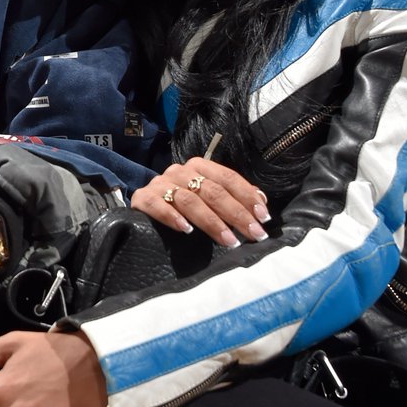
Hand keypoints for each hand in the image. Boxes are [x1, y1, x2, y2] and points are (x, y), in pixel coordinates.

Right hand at [131, 156, 269, 245]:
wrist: (143, 206)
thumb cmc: (181, 202)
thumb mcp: (206, 196)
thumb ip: (230, 196)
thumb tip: (261, 202)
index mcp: (198, 166)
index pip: (227, 178)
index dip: (247, 196)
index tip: (263, 216)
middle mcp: (180, 171)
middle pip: (212, 191)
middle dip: (236, 214)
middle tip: (254, 234)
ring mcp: (160, 184)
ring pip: (190, 201)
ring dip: (212, 222)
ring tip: (229, 240)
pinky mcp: (143, 198)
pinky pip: (158, 206)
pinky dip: (173, 217)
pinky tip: (186, 230)